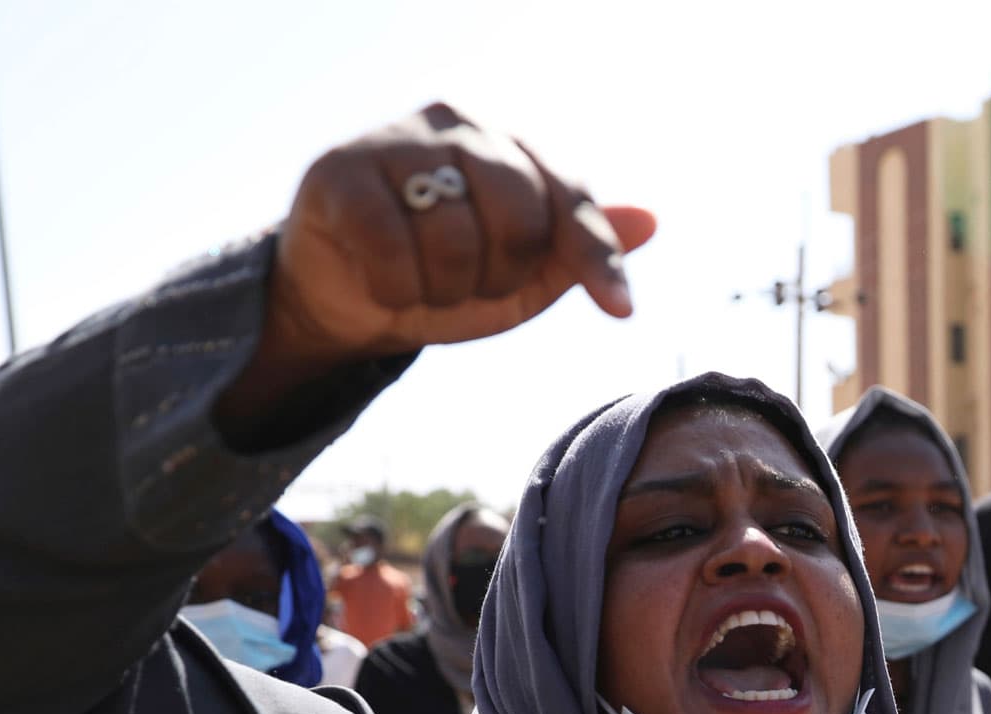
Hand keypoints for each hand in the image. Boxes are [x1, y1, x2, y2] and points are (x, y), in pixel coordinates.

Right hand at [226, 104, 655, 415]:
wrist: (350, 300)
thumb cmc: (444, 278)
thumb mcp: (523, 277)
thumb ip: (579, 249)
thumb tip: (650, 219)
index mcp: (511, 147)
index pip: (571, 200)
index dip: (596, 258)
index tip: (620, 312)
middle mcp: (459, 125)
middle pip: (519, 216)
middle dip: (500, 276)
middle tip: (469, 287)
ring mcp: (398, 140)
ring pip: (454, 238)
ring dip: (442, 289)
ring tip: (421, 282)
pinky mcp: (340, 169)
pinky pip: (392, 245)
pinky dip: (395, 286)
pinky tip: (383, 283)